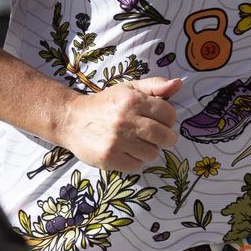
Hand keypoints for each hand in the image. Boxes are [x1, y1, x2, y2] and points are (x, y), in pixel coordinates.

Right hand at [55, 77, 180, 172]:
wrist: (72, 119)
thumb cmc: (105, 104)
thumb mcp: (129, 89)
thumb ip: (155, 86)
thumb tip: (178, 84)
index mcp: (133, 100)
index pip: (169, 114)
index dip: (168, 119)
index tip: (160, 121)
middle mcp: (125, 120)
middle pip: (164, 136)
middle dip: (166, 138)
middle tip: (156, 137)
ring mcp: (117, 141)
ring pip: (152, 153)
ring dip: (148, 150)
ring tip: (136, 143)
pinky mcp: (109, 158)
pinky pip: (136, 166)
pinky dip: (134, 161)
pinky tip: (125, 152)